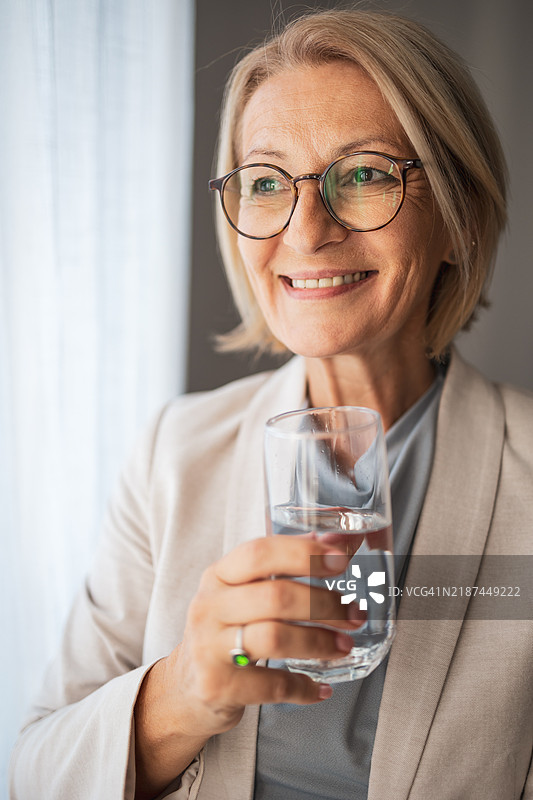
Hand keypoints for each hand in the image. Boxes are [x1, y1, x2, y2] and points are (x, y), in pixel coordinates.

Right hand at [165, 535, 364, 736]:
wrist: (186, 687)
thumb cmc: (226, 629)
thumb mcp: (244, 591)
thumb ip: (286, 564)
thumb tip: (339, 540)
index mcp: (219, 575)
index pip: (259, 553)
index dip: (302, 553)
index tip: (341, 559)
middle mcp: (210, 607)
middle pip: (274, 596)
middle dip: (324, 604)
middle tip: (354, 614)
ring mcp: (210, 648)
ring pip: (274, 638)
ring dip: (318, 642)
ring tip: (344, 645)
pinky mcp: (218, 686)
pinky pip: (271, 685)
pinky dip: (303, 687)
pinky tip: (321, 687)